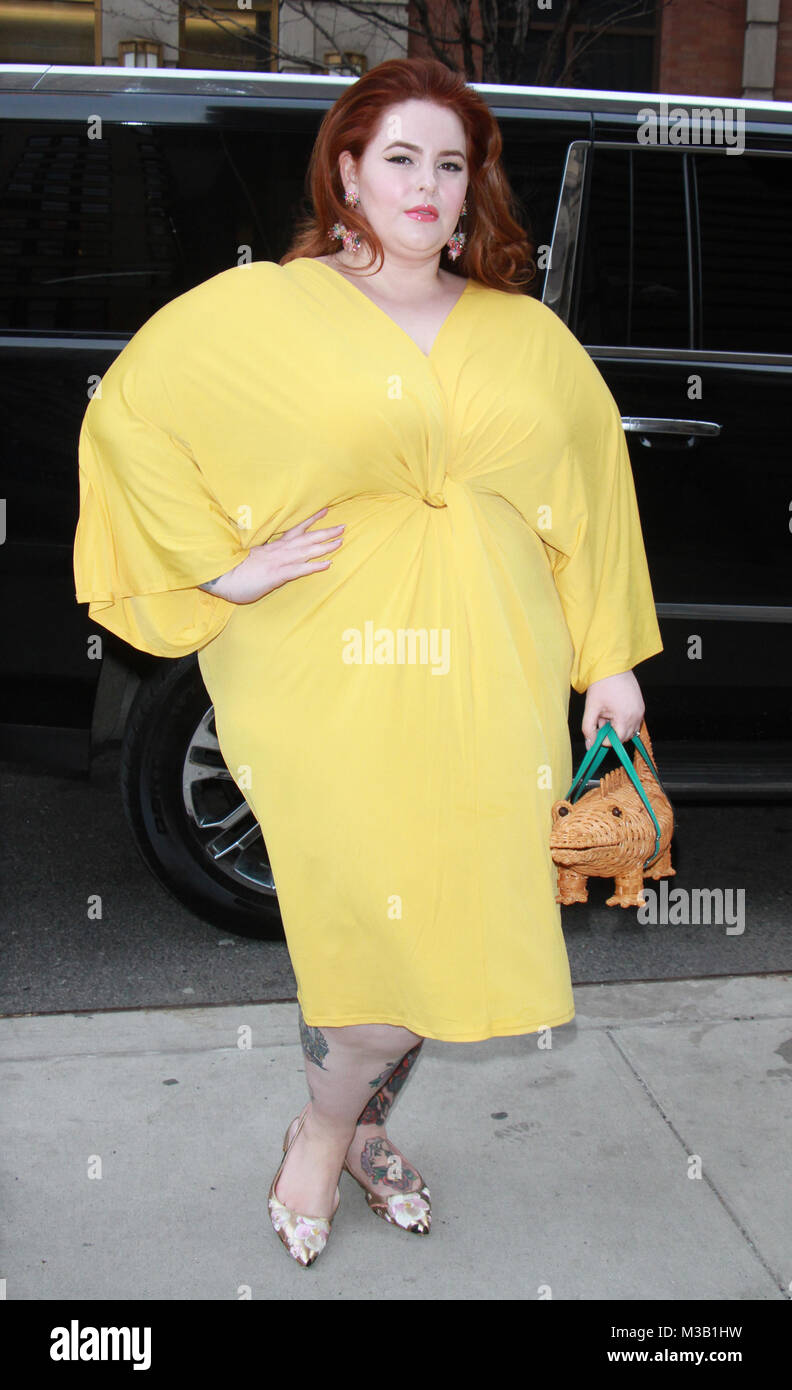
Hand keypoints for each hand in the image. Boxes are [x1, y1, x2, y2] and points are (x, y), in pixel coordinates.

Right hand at [199, 507, 344, 603]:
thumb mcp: (250, 557)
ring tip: (341, 541)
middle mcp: (278, 551)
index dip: (311, 520)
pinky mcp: (277, 575)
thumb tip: (267, 554)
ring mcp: (279, 562)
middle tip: (343, 526)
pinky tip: (328, 564)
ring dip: (325, 546)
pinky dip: (314, 566)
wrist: (221, 576)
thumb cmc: (233, 569)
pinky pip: (299, 570)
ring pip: (306, 551)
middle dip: (325, 532)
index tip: (325, 510)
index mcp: (272, 546)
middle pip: (306, 538)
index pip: (295, 529)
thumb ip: (262, 554)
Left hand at [582, 670, 644, 748]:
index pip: (617, 740)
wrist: (613, 665)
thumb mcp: (592, 708)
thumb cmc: (602, 684)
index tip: (597, 730)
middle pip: (624, 736)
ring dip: (618, 727)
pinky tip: (614, 709)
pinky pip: (634, 720)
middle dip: (612, 733)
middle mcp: (636, 716)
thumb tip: (590, 745)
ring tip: (607, 713)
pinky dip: (624, 719)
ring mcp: (641, 711)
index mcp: (625, 718)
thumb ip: (589, 728)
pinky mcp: (641, 705)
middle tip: (601, 721)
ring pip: (630, 729)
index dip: (605, 739)